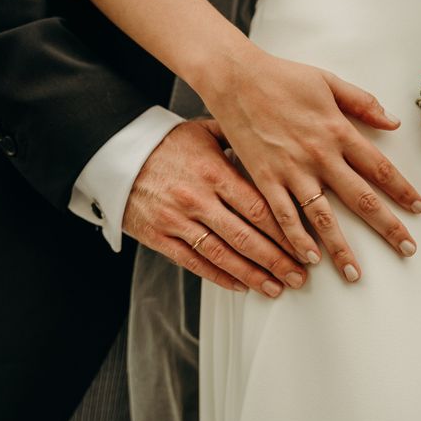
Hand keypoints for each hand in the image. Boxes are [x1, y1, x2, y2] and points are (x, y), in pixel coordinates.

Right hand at [123, 119, 306, 297]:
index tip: (304, 245)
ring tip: (277, 287)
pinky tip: (241, 285)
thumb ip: (238, 142)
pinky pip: (194, 263)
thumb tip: (272, 149)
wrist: (116, 154)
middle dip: (277, 260)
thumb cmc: (164, 143)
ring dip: (253, 275)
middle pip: (246, 237)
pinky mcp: (160, 237)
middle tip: (299, 275)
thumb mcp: (203, 132)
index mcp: (213, 172)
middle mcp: (197, 199)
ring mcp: (177, 220)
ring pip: (223, 255)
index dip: (286, 231)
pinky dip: (220, 277)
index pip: (258, 207)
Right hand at [199, 51, 420, 281]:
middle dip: (387, 226)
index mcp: (338, 130)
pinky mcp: (264, 179)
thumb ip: (362, 103)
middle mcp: (320, 156)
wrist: (236, 78)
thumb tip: (393, 123)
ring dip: (341, 247)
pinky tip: (308, 259)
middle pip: (361, 198)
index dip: (402, 190)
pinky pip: (283, 216)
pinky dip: (296, 239)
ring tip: (355, 273)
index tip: (418, 209)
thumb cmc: (282, 77)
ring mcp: (291, 171)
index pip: (380, 167)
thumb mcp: (329, 81)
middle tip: (407, 248)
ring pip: (323, 217)